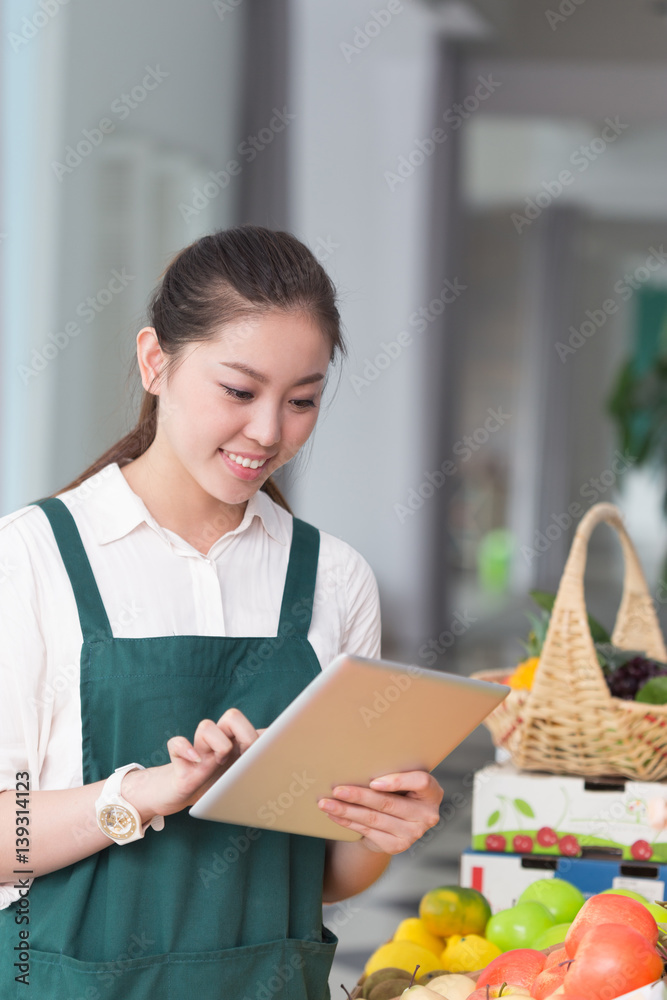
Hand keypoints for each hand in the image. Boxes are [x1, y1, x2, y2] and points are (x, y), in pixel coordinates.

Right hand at [122, 709, 265, 820]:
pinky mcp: (179, 762)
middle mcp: (219, 742)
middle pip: (233, 716)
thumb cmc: (214, 786)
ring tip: (219, 762)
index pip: (257, 727)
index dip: (264, 735)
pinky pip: (175, 743)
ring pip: (206, 726)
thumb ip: (260, 767)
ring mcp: (199, 750)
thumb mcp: (242, 780)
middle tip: (248, 755)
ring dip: (218, 743)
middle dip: (245, 733)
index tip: (271, 753)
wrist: (179, 795)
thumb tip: (285, 761)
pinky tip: (195, 762)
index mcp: (237, 744)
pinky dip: (184, 749)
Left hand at [317, 770, 442, 853]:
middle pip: (389, 803)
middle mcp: (426, 815)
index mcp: (432, 792)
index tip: (374, 782)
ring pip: (373, 819)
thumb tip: (357, 761)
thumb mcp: (402, 780)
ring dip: (346, 810)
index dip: (398, 782)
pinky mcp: (396, 845)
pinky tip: (333, 814)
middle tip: (337, 789)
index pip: (421, 782)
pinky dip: (347, 822)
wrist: (396, 822)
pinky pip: (367, 831)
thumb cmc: (397, 790)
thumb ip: (391, 772)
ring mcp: (412, 833)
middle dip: (359, 796)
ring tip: (326, 803)